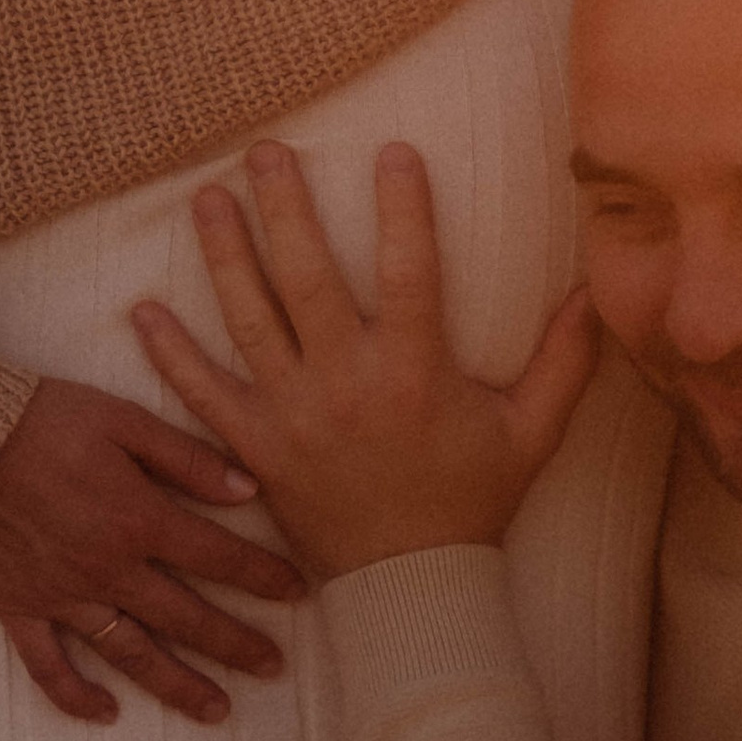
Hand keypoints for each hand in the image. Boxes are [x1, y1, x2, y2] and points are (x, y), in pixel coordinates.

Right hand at [0, 374, 303, 725]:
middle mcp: (108, 569)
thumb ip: (187, 458)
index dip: (264, 577)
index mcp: (139, 519)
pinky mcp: (19, 608)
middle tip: (275, 670)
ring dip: (177, 686)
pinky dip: (76, 696)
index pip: (220, 558)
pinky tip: (106, 714)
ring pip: (131, 654)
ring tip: (217, 712)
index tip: (301, 595)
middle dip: (236, 645)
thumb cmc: (40, 418)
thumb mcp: (123, 420)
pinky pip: (49, 666)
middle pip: (186, 618)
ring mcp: (63, 596)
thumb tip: (248, 489)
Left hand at [130, 139, 600, 581]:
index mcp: (416, 375)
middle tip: (264, 150)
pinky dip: (170, 355)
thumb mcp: (531, 434)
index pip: (409, 272)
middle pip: (307, 280)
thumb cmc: (471, 502)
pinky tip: (142, 309)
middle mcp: (347, 387)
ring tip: (206, 199)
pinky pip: (202, 397)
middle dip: (285, 210)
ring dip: (225, 257)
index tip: (393, 150)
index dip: (403, 210)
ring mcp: (293, 417)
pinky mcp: (255, 449)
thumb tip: (599, 291)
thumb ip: (565, 361)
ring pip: (249, 323)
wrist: (409, 590)